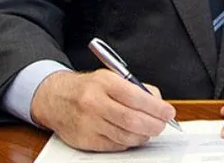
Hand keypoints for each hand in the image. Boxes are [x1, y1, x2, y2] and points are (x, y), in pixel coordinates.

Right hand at [30, 70, 174, 151]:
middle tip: (162, 125)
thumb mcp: (111, 77)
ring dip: (143, 136)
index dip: (157, 108)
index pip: (136, 97)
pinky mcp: (85, 140)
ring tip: (148, 130)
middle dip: (154, 125)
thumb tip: (159, 104)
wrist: (55, 98)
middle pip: (132, 120)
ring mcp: (88, 123)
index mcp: (104, 83)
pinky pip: (114, 145)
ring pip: (125, 136)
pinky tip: (131, 136)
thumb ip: (136, 88)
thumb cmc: (88, 88)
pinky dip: (128, 142)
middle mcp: (94, 103)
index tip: (168, 112)